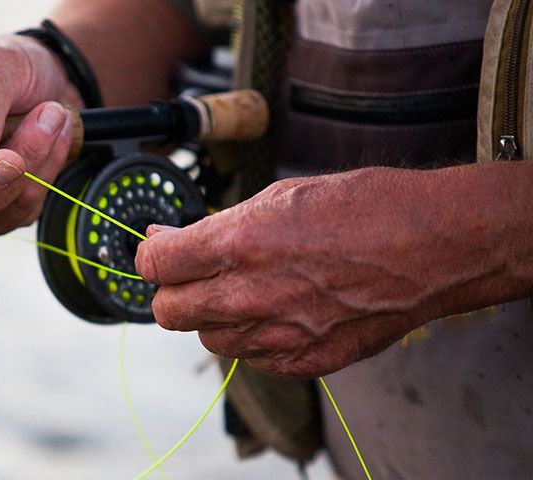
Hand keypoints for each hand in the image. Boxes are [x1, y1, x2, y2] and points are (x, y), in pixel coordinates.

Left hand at [135, 167, 503, 376]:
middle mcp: (250, 296)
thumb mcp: (280, 196)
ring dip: (214, 316)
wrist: (433, 246)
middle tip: (193, 273)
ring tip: (248, 289)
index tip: (160, 250)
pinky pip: (253, 358)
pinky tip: (280, 310)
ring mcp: (278, 334)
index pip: (153, 265)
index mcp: (237, 244)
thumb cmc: (364, 209)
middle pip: (168, 311)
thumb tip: (172, 237)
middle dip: (172, 289)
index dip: (151, 255)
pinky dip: (255, 338)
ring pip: (209, 339)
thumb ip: (220, 224)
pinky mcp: (305, 360)